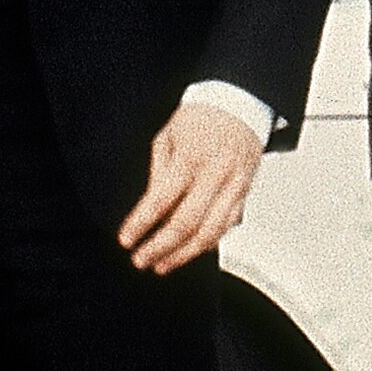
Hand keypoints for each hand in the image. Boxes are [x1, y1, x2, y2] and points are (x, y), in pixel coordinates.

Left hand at [117, 102, 263, 274]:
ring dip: (184, 254)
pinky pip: (226, 227)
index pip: (161, 200)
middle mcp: (216, 174)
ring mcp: (234, 186)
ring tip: (163, 265)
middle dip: (160, 247)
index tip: (126, 239)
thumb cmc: (202, 119)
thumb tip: (150, 209)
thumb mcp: (168, 137)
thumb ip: (158, 174)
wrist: (240, 106)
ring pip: (211, 232)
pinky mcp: (245, 194)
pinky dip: (207, 243)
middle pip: (187, 223)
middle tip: (141, 260)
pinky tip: (190, 251)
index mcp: (191, 157)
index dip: (141, 223)